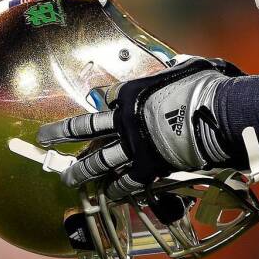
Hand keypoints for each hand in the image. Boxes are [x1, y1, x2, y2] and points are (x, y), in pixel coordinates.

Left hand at [37, 57, 242, 199]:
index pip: (109, 95)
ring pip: (98, 160)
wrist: (214, 116)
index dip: (103, 98)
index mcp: (134, 92)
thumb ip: (180, 70)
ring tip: (67, 176)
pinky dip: (117, 188)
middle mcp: (125, 119)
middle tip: (44, 137)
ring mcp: (133, 146)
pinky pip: (126, 181)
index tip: (97, 100)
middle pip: (85, 127)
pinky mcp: (147, 168)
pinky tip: (109, 193)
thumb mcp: (190, 68)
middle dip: (62, 132)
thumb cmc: (205, 87)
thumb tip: (187, 65)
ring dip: (81, 169)